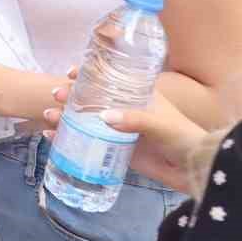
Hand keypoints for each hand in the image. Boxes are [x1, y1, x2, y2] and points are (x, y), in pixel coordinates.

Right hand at [42, 74, 205, 193]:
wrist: (192, 168)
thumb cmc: (181, 137)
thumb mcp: (161, 124)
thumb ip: (135, 120)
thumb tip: (104, 117)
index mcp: (137, 94)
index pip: (108, 78)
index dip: (88, 73)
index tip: (70, 72)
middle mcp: (124, 108)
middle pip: (90, 98)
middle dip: (70, 95)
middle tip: (56, 96)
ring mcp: (117, 129)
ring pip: (84, 119)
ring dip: (64, 116)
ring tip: (49, 116)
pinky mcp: (113, 148)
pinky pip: (86, 141)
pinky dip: (68, 138)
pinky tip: (52, 137)